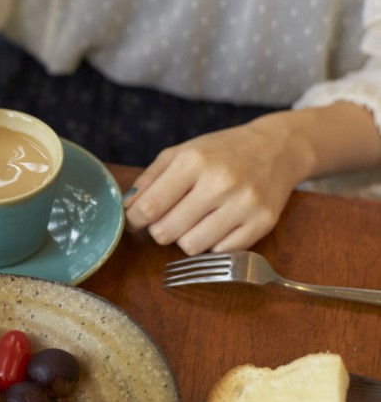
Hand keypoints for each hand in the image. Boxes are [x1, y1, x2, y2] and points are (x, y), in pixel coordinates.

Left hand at [123, 119, 307, 254]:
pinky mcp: (263, 222)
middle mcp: (220, 182)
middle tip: (167, 219)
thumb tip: (126, 210)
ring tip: (194, 220)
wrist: (276, 148)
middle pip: (167, 232)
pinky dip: (212, 243)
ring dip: (185, 238)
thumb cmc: (220, 151)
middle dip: (159, 230)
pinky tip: (217, 224)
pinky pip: (220, 253)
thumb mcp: (180, 153)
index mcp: (193, 161)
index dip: (135, 221)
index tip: (135, 222)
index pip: (150, 207)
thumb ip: (148, 180)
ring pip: (191, 247)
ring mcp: (244, 204)